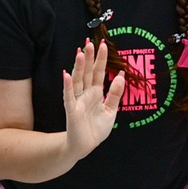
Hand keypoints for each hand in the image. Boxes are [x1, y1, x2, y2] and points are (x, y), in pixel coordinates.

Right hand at [62, 37, 124, 162]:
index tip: (103, 44)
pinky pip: (69, 97)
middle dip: (89, 58)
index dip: (101, 59)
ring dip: (78, 67)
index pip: (98, 72)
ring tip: (80, 53)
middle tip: (90, 42)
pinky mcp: (72, 111)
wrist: (86, 146)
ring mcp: (78, 101)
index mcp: (96, 92)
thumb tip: (120, 74)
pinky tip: (66, 75)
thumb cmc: (96, 128)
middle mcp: (86, 94)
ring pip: (77, 81)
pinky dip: (67, 86)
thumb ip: (116, 93)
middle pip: (87, 72)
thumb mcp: (111, 110)